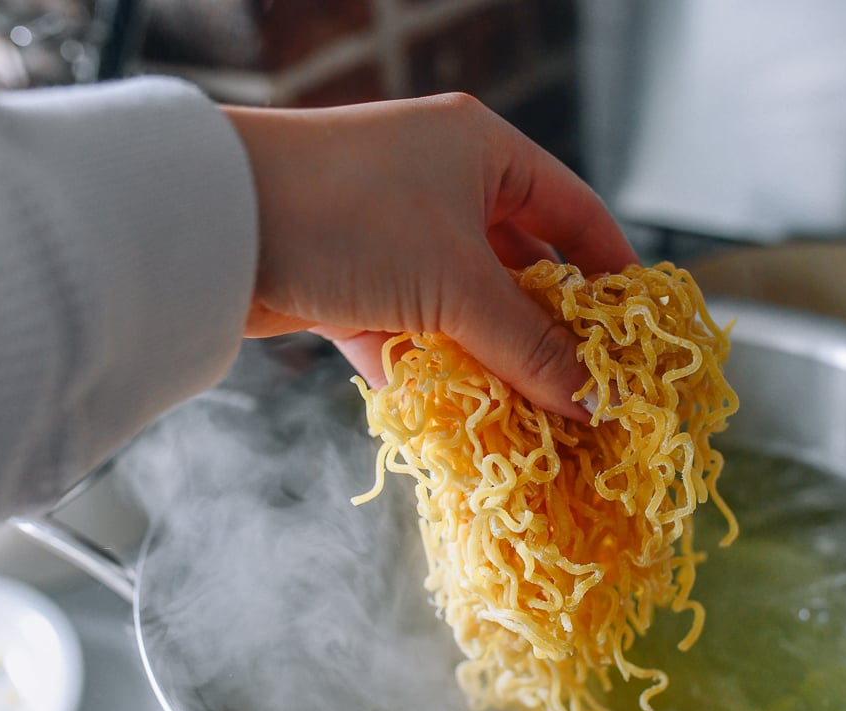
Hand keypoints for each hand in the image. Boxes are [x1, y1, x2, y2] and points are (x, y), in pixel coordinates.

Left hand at [221, 93, 637, 420]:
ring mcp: (395, 238)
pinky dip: (436, 375)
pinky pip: (415, 336)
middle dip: (549, 334)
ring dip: (495, 364)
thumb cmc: (346, 216)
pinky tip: (466, 422)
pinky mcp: (353, 285)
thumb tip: (594, 401)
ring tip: (537, 421)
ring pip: (466, 311)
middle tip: (588, 392)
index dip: (610, 270)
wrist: (209, 225)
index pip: (571, 210)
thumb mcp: (455, 282)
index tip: (636, 331)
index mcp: (481, 153)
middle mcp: (442, 187)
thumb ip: (528, 345)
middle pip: (519, 270)